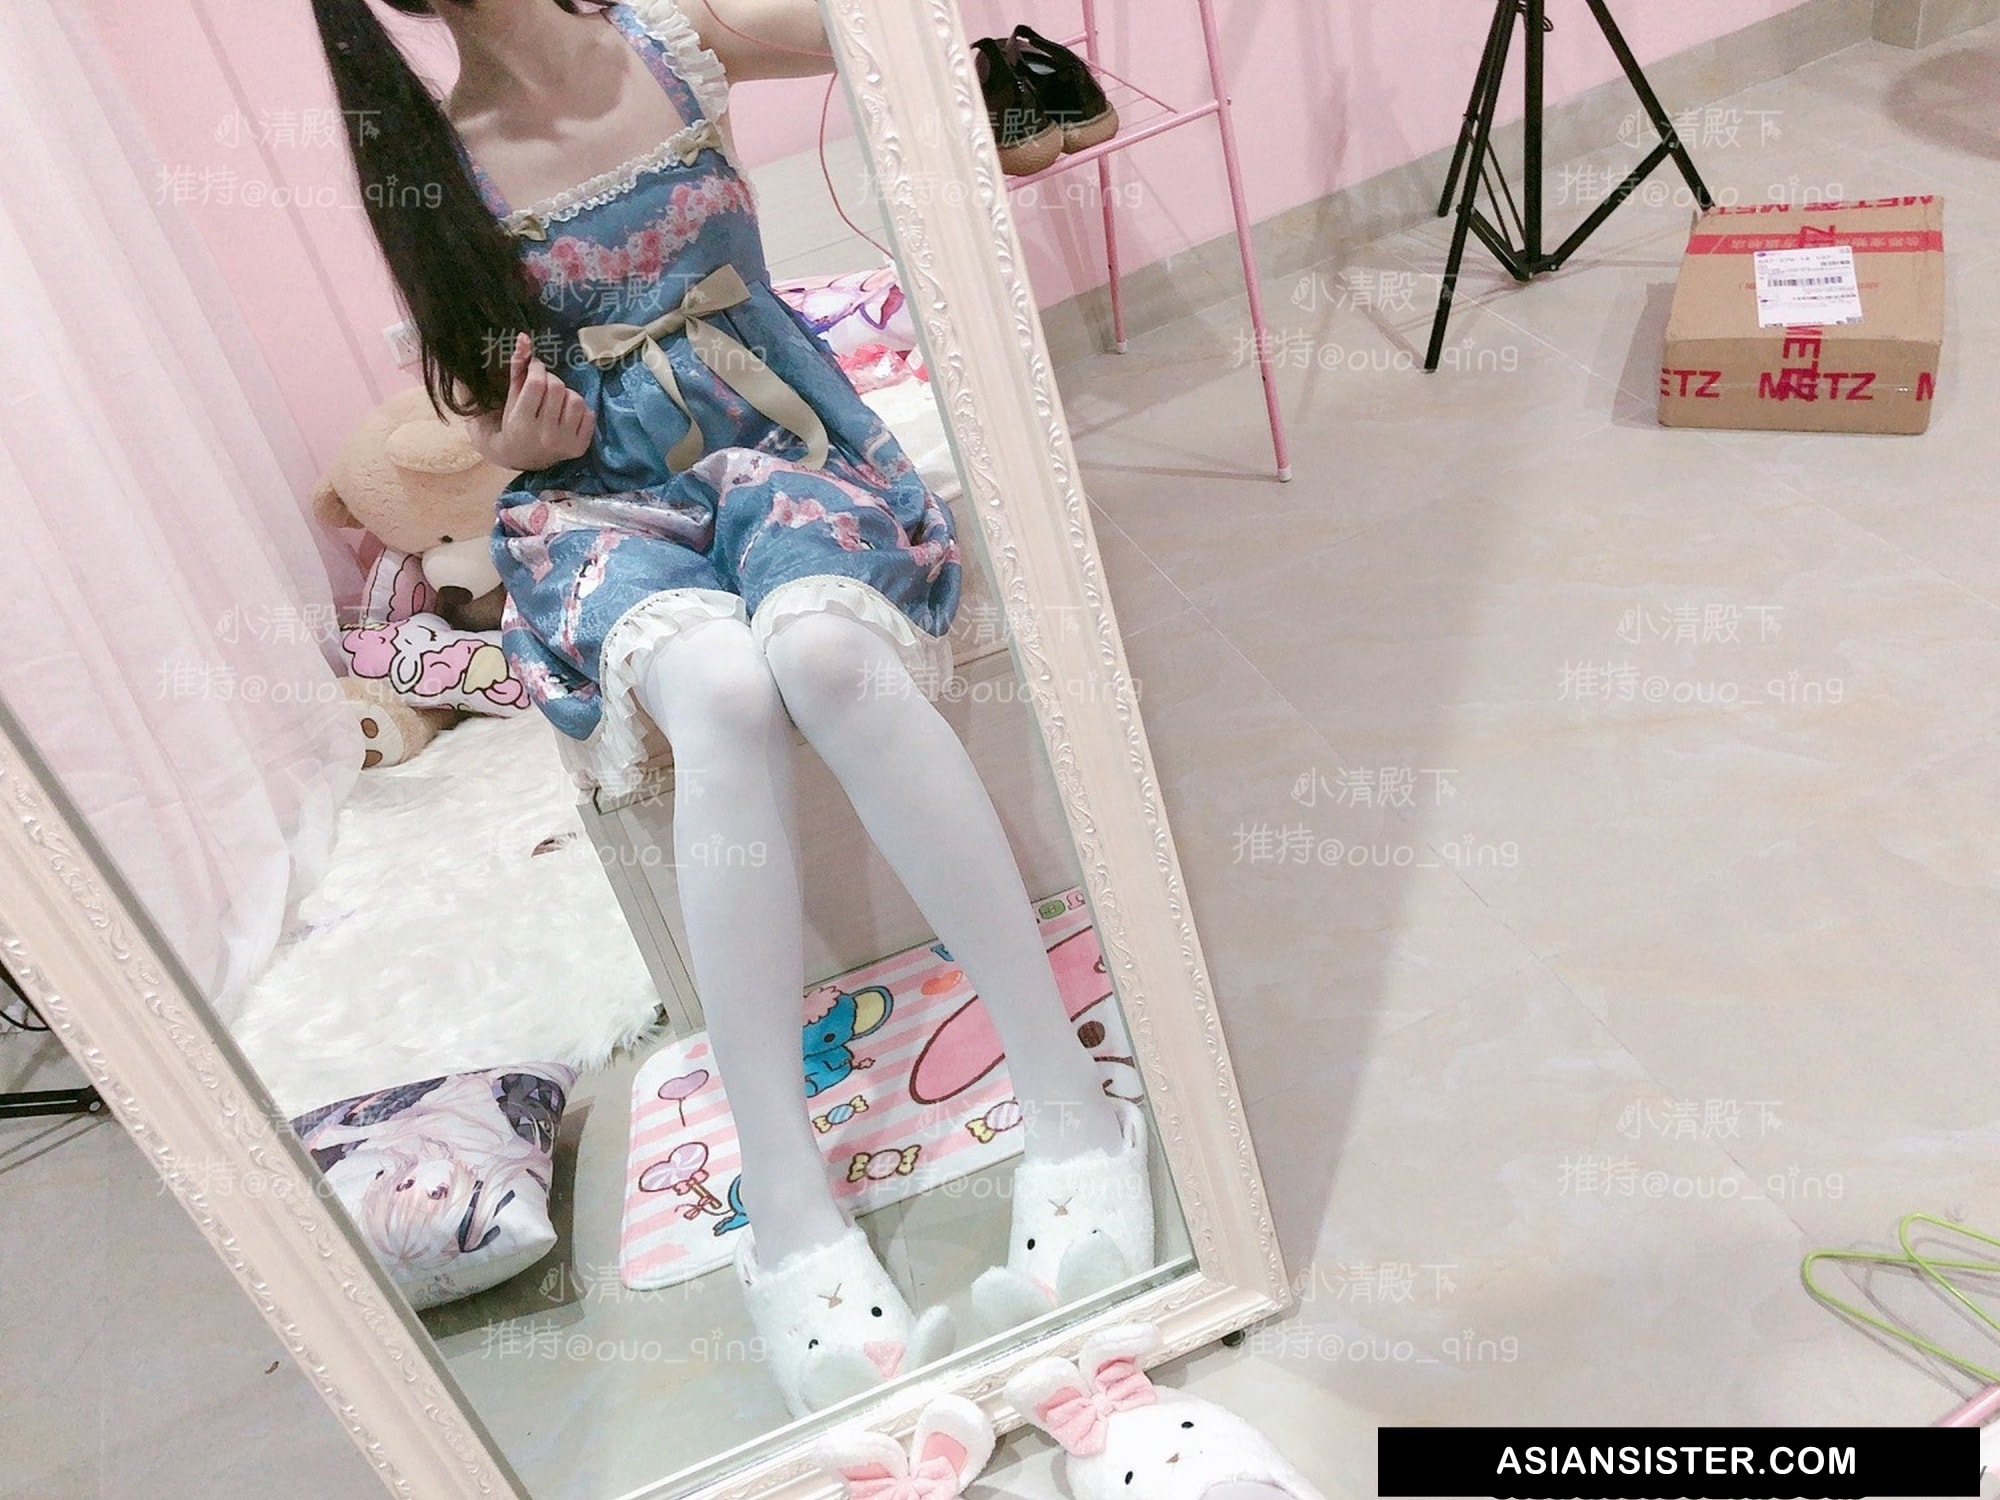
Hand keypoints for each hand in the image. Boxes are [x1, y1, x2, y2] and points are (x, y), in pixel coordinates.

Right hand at [466, 334, 595, 471]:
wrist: (522, 456)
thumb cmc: (515, 420)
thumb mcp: (512, 395)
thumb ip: (517, 366)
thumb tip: (524, 338)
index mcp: (522, 422)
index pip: (537, 382)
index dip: (538, 368)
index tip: (536, 369)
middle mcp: (544, 435)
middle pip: (558, 388)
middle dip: (551, 380)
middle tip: (545, 385)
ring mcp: (564, 443)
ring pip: (576, 399)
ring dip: (567, 393)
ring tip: (556, 401)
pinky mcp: (579, 448)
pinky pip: (589, 414)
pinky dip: (580, 409)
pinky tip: (567, 414)